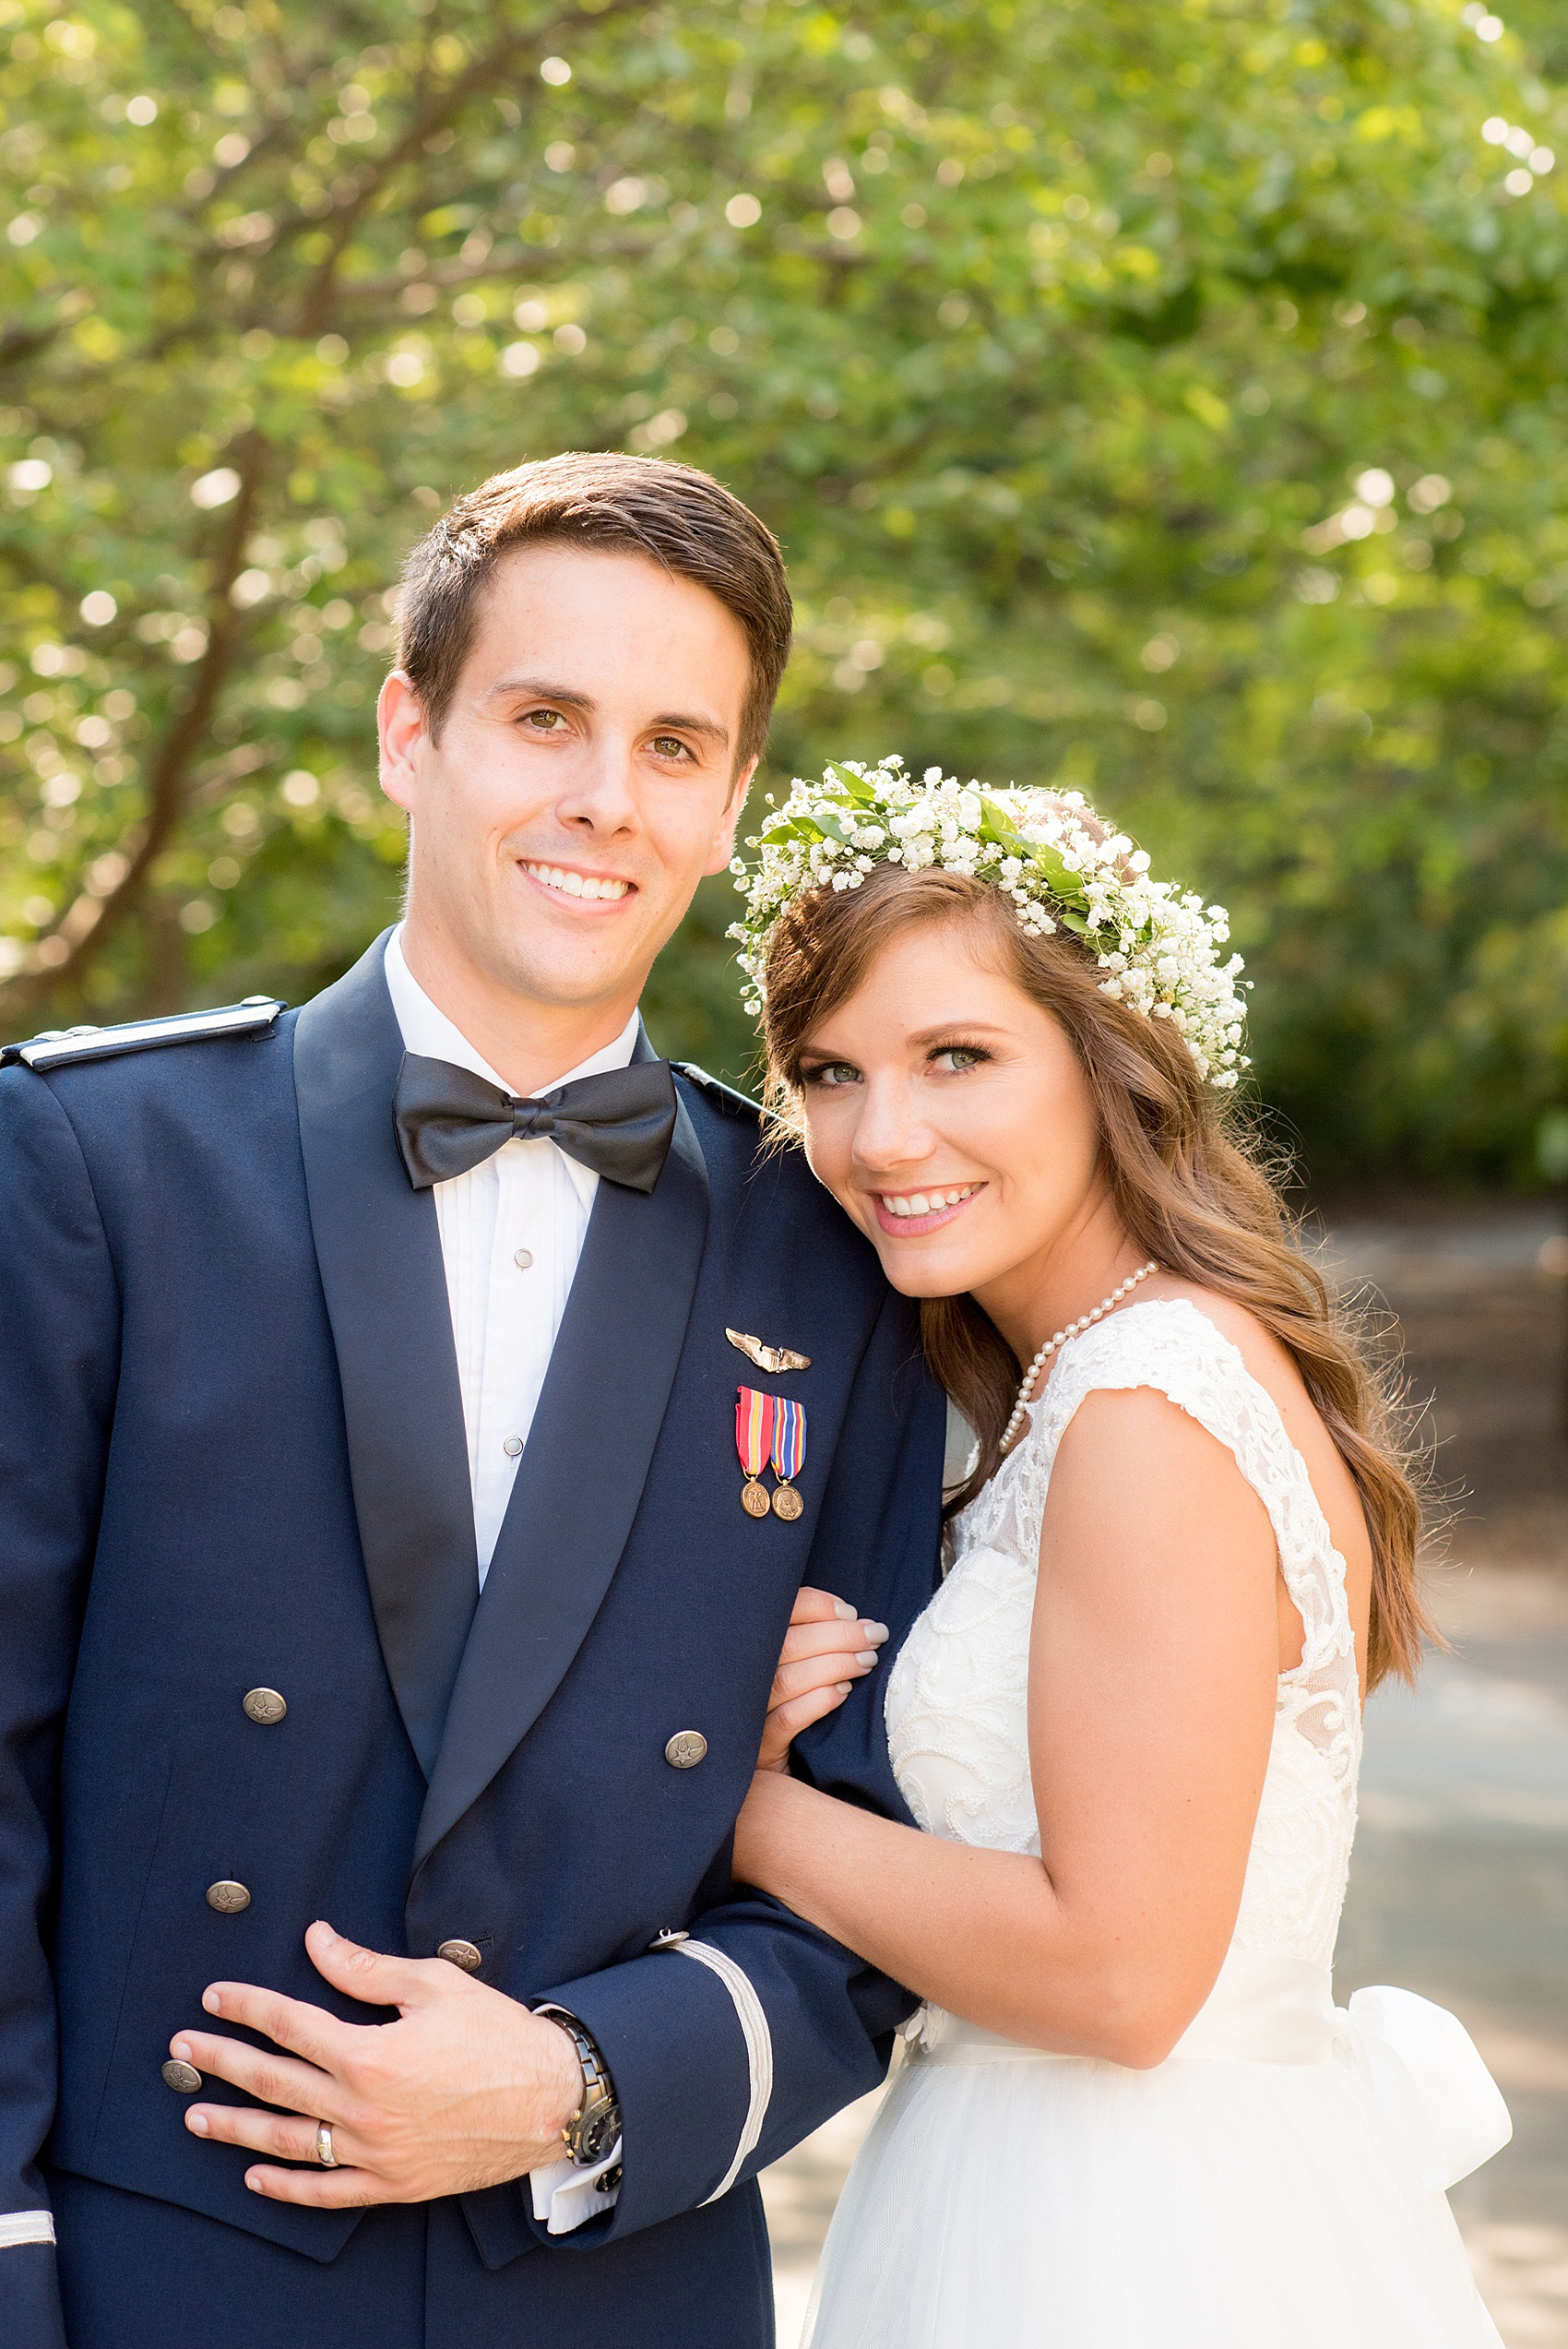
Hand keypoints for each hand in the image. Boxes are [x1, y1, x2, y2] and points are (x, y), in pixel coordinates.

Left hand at [171, 1919, 582, 2206]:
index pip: (289, 2024)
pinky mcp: (391, 2183)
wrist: (549, 2099)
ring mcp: (372, 2152)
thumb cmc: (497, 2035)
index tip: (215, 1998)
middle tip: (184, 2050)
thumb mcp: (433, 1985)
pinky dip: (285, 2186)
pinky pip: (325, 2191)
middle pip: (273, 2082)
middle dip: (221, 2063)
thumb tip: (318, 1942)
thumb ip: (366, 1968)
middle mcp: (361, 2108)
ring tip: (196, 2114)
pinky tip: (254, 2174)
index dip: (247, 2007)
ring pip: (286, 2140)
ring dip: (235, 2126)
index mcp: (368, 2053)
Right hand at [758, 1586, 888, 1771]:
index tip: (849, 1611)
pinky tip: (843, 1693)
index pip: (775, 1613)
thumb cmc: (792, 1708)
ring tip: (868, 1661)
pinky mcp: (759, 1747)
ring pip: (786, 1679)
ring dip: (834, 1664)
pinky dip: (817, 1701)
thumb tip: (853, 1618)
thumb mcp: (794, 1668)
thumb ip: (809, 1639)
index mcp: (748, 1648)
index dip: (814, 1605)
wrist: (771, 1779)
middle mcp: (741, 1677)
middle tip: (874, 1635)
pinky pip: (787, 1719)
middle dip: (838, 1634)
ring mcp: (747, 1713)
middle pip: (786, 1643)